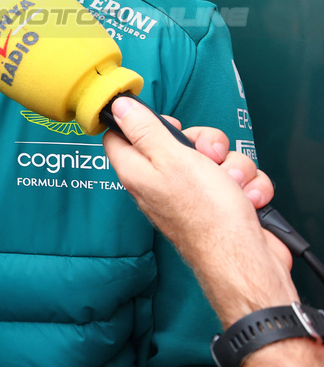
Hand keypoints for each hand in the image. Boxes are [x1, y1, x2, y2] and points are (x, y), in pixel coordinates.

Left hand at [103, 97, 295, 324]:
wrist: (247, 261)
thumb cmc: (207, 215)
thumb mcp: (171, 159)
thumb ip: (145, 130)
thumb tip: (118, 106)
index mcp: (138, 171)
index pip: (122, 136)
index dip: (143, 123)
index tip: (164, 124)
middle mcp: (162, 182)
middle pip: (178, 141)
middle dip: (204, 142)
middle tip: (207, 157)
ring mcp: (194, 193)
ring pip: (215, 157)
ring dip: (233, 166)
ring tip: (232, 185)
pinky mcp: (223, 202)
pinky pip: (237, 177)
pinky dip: (248, 186)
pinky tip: (247, 199)